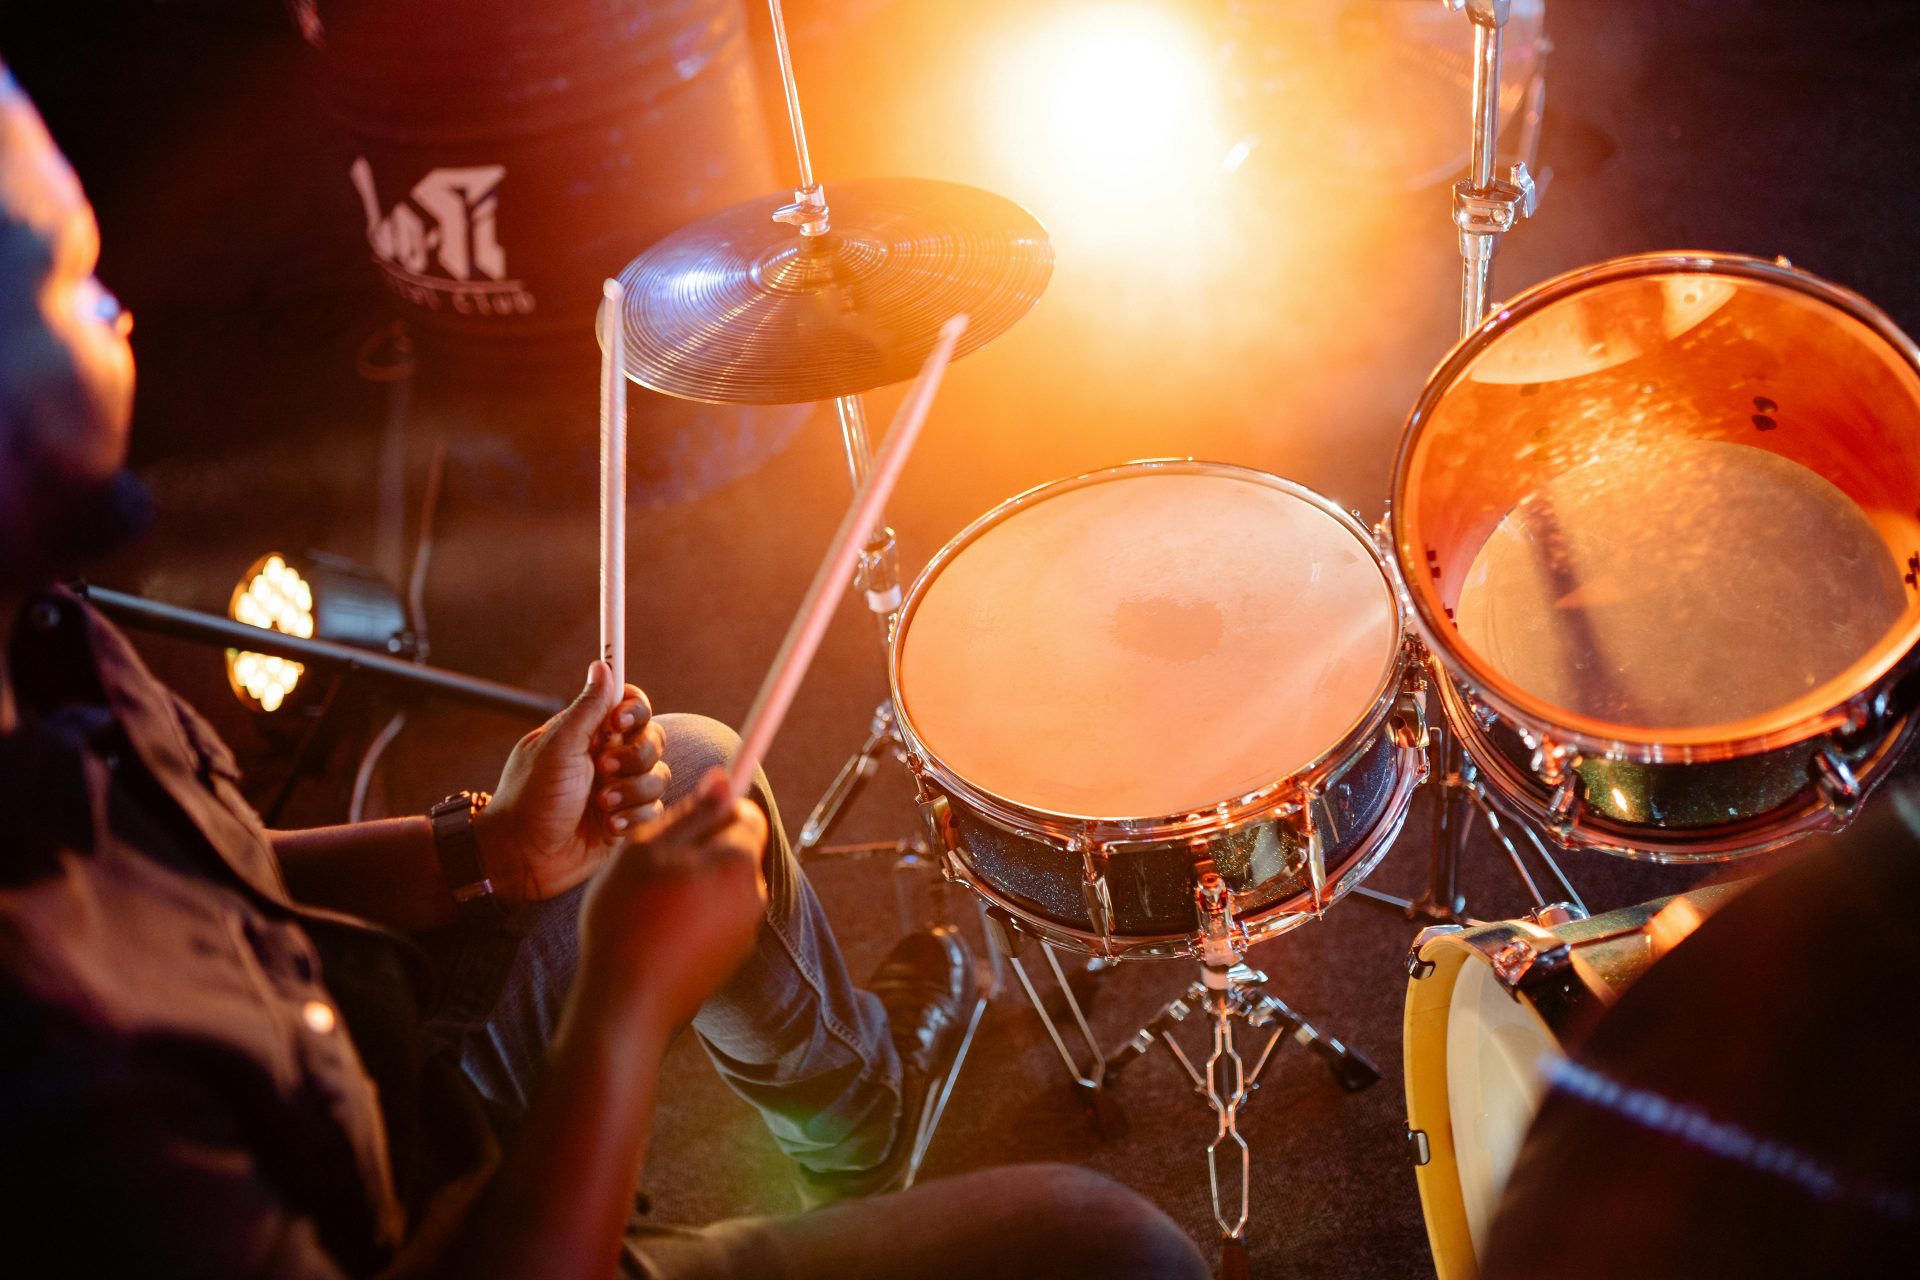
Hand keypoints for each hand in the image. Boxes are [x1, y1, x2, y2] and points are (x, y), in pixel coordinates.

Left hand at [481, 661, 668, 903]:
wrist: (523, 857)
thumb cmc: (531, 798)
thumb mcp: (557, 748)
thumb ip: (586, 708)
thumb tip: (602, 665)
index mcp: (589, 733)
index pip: (630, 705)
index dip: (634, 710)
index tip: (618, 722)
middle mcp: (608, 757)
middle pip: (653, 739)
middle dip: (634, 758)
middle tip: (602, 771)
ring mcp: (619, 789)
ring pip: (658, 775)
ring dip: (632, 791)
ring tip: (602, 806)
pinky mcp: (627, 820)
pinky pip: (654, 809)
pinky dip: (634, 818)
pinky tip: (609, 827)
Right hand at [576, 770, 768, 1034]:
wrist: (627, 1004)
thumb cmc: (629, 917)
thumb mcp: (648, 850)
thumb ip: (692, 812)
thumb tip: (726, 778)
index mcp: (739, 862)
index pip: (746, 813)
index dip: (714, 811)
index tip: (681, 823)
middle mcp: (755, 896)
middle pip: (735, 851)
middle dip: (702, 850)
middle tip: (654, 866)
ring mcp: (745, 932)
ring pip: (723, 886)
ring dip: (695, 884)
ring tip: (650, 903)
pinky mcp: (730, 960)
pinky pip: (716, 919)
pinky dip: (693, 917)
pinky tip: (657, 932)